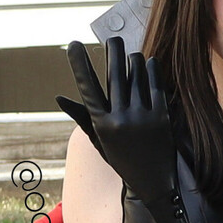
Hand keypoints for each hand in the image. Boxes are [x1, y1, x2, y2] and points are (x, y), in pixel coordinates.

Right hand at [57, 38, 179, 222]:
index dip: (79, 64)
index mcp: (101, 124)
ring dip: (134, 61)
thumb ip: (82, 117)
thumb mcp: (99, 141)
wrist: (154, 184)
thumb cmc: (122, 159)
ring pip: (137, 75)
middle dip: (113, 51)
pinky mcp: (162, 118)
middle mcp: (120, 119)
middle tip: (113, 38)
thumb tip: (59, 98)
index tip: (73, 44)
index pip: (86, 86)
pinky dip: (152, 70)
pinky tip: (150, 62)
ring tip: (133, 56)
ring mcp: (142, 118)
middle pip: (114, 73)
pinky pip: (156, 84)